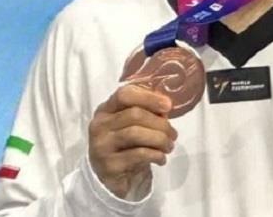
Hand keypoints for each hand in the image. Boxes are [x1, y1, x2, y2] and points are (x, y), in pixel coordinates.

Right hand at [88, 84, 177, 198]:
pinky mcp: (109, 166)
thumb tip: (165, 106)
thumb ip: (146, 112)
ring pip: (136, 133)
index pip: (124, 94)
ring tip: (169, 146)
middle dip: (160, 123)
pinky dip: (155, 154)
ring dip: (160, 139)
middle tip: (173, 133)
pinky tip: (161, 158)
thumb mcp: (132, 126)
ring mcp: (101, 146)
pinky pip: (138, 154)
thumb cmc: (127, 147)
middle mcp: (99, 126)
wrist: (114, 179)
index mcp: (105, 110)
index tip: (168, 105)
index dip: (148, 97)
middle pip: (134, 114)